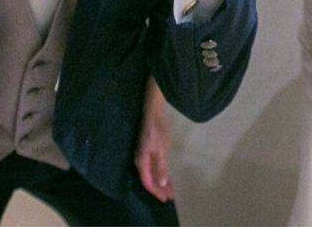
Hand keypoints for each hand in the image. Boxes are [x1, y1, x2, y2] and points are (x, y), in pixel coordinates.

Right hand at [135, 79, 174, 202]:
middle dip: (160, 189)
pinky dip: (160, 173)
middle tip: (170, 196)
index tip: (166, 199)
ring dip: (161, 182)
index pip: (148, 182)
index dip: (157, 192)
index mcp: (141, 161)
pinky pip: (153, 167)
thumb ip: (160, 167)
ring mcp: (144, 156)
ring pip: (152, 174)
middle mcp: (140, 161)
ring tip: (170, 190)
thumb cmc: (156, 130)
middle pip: (149, 180)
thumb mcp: (160, 149)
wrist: (152, 112)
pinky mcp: (148, 151)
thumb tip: (160, 184)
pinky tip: (166, 177)